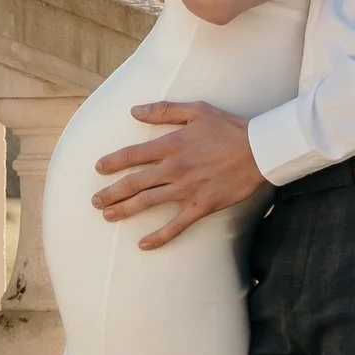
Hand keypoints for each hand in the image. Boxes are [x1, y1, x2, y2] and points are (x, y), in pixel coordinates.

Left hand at [93, 100, 266, 245]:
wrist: (259, 151)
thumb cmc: (229, 128)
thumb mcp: (197, 110)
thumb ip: (164, 110)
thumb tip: (134, 111)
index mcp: (171, 145)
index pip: (132, 155)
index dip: (113, 162)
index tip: (99, 168)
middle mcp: (174, 169)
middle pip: (134, 183)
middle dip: (111, 193)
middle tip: (95, 201)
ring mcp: (186, 189)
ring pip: (148, 202)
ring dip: (125, 210)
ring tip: (108, 216)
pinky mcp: (201, 206)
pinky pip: (176, 225)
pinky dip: (159, 237)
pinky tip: (143, 244)